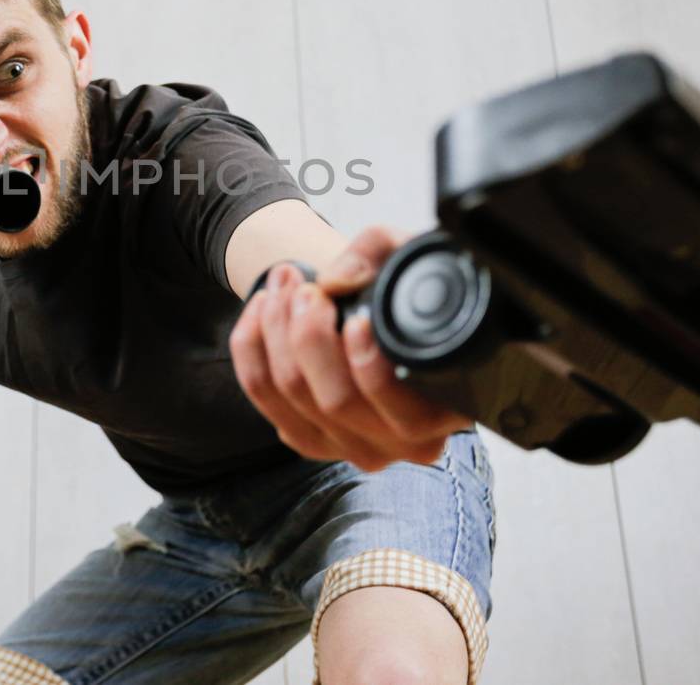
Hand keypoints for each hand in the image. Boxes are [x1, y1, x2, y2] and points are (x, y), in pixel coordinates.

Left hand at [228, 225, 474, 471]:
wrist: (383, 307)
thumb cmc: (407, 285)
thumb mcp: (409, 252)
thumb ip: (380, 251)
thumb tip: (336, 280)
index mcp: (449, 408)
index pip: (407, 415)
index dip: (370, 366)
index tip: (354, 319)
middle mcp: (406, 441)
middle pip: (337, 403)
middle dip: (309, 334)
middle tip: (306, 288)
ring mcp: (355, 447)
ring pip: (293, 395)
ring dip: (276, 328)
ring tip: (284, 282)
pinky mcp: (311, 440)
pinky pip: (261, 395)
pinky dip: (251, 345)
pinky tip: (263, 307)